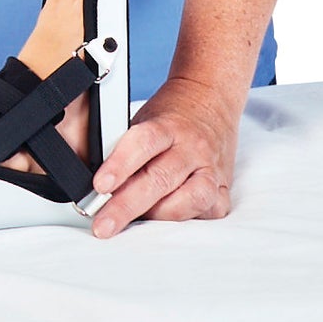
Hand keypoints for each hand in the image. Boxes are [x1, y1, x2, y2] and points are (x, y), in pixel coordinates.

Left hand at [89, 76, 238, 238]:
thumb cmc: (171, 113)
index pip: (142, 143)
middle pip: (159, 180)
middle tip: (104, 224)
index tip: (99, 186)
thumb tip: (99, 182)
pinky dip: (187, 218)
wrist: (210, 97)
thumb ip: (126, 147)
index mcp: (167, 125)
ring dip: (159, 215)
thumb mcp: (143, 118)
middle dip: (127, 206)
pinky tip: (168, 217)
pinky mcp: (224, 187)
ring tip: (137, 219)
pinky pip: (210, 210)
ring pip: (190, 199)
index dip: (119, 166)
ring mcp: (211, 168)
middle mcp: (192, 147)